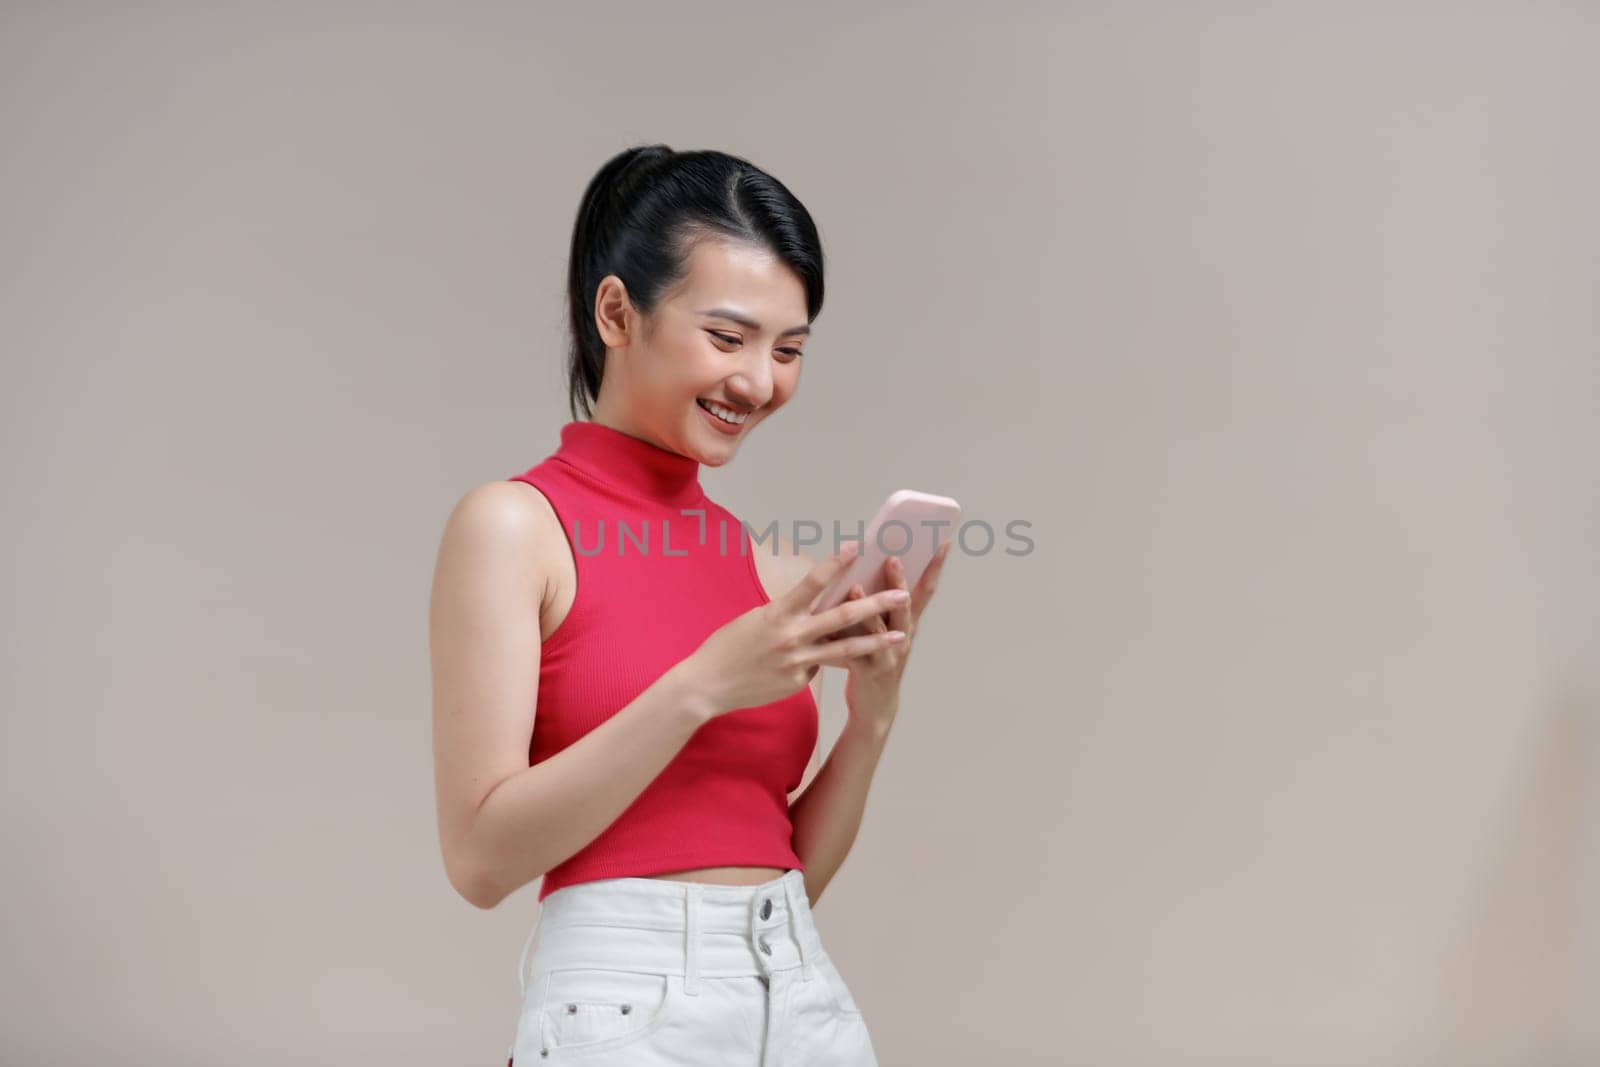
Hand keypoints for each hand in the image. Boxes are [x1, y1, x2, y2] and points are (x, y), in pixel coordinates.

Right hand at [687, 542, 911, 717]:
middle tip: (901, 592)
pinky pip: (818, 667)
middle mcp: (791, 636)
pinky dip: (820, 660)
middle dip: (875, 603)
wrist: (706, 685)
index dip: (836, 563)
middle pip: (841, 616)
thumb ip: (789, 616)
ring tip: (901, 635)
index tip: (857, 547)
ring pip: (844, 649)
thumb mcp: (757, 620)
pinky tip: (804, 662)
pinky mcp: (798, 682)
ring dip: (875, 640)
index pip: (813, 583)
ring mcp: (797, 661)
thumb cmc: (729, 646)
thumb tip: (817, 615)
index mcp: (777, 613)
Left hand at [838, 541, 951, 729]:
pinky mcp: (869, 671)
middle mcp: (903, 637)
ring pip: (882, 629)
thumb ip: (878, 605)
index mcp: (908, 624)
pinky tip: (836, 626)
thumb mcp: (882, 630)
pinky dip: (848, 637)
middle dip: (900, 581)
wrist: (875, 706)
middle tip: (894, 557)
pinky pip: (857, 651)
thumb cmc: (875, 660)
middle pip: (905, 606)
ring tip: (857, 586)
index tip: (943, 542)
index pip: (925, 591)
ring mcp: (889, 655)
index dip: (935, 567)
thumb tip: (866, 568)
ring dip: (870, 607)